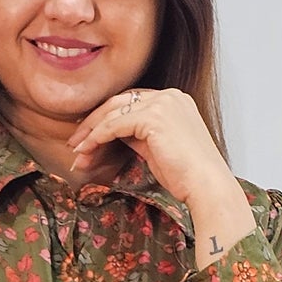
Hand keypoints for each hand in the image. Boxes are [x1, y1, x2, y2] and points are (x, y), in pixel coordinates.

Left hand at [68, 86, 254, 251]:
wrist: (206, 185)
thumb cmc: (187, 176)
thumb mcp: (158, 148)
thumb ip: (138, 135)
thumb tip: (110, 136)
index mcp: (174, 100)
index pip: (131, 102)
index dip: (106, 117)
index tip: (88, 134)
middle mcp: (169, 96)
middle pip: (119, 102)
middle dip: (93, 122)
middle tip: (75, 142)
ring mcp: (162, 104)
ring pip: (113, 111)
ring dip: (90, 132)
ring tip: (77, 151)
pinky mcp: (153, 118)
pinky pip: (114, 125)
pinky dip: (97, 137)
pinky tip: (86, 150)